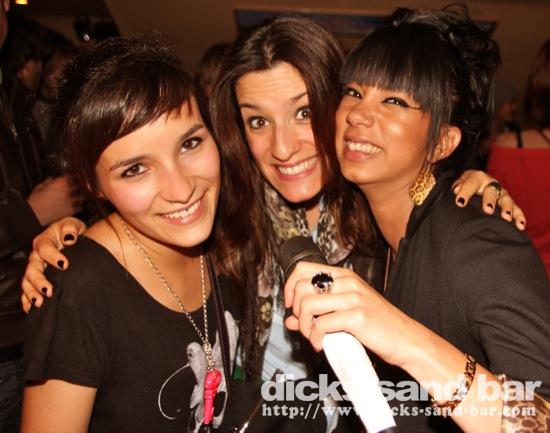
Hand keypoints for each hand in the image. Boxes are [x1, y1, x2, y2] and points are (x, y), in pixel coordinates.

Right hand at [20, 217, 85, 311]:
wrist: (74, 240)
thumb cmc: (73, 232)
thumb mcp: (73, 224)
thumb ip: (70, 228)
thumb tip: (69, 240)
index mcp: (44, 241)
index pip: (44, 249)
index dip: (53, 256)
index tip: (65, 265)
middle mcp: (36, 256)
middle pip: (32, 269)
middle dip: (39, 281)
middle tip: (49, 290)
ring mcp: (35, 268)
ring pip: (27, 281)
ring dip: (32, 293)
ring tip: (40, 302)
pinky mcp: (36, 279)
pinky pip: (27, 290)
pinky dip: (27, 300)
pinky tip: (31, 309)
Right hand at [27, 176, 83, 225]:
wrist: (35, 215)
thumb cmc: (35, 202)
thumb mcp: (39, 188)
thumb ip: (47, 182)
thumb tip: (51, 179)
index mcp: (59, 183)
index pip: (70, 177)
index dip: (70, 178)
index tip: (69, 179)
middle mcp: (67, 191)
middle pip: (77, 186)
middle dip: (75, 186)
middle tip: (73, 187)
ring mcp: (70, 201)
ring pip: (81, 196)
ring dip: (79, 196)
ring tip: (78, 196)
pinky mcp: (71, 210)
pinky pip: (80, 207)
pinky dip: (79, 206)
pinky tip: (77, 206)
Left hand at [283, 261, 419, 367]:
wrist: (406, 339)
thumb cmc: (377, 325)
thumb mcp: (345, 312)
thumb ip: (317, 312)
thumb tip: (290, 320)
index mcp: (344, 276)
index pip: (302, 269)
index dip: (289, 287)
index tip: (291, 306)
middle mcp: (347, 282)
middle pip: (300, 287)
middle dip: (296, 310)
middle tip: (306, 325)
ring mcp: (353, 298)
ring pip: (307, 305)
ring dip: (304, 326)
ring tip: (313, 337)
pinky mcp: (357, 316)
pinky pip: (321, 325)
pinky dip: (315, 338)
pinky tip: (321, 345)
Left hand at [452, 170, 525, 229]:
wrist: (476, 182)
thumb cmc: (465, 186)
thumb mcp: (460, 182)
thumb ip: (458, 186)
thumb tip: (456, 190)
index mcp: (477, 178)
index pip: (471, 184)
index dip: (465, 192)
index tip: (460, 202)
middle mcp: (491, 184)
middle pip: (491, 191)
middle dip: (489, 200)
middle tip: (488, 210)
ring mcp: (501, 193)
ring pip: (506, 200)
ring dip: (507, 208)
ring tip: (506, 218)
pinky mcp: (509, 202)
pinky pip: (517, 209)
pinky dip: (519, 217)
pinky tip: (520, 225)